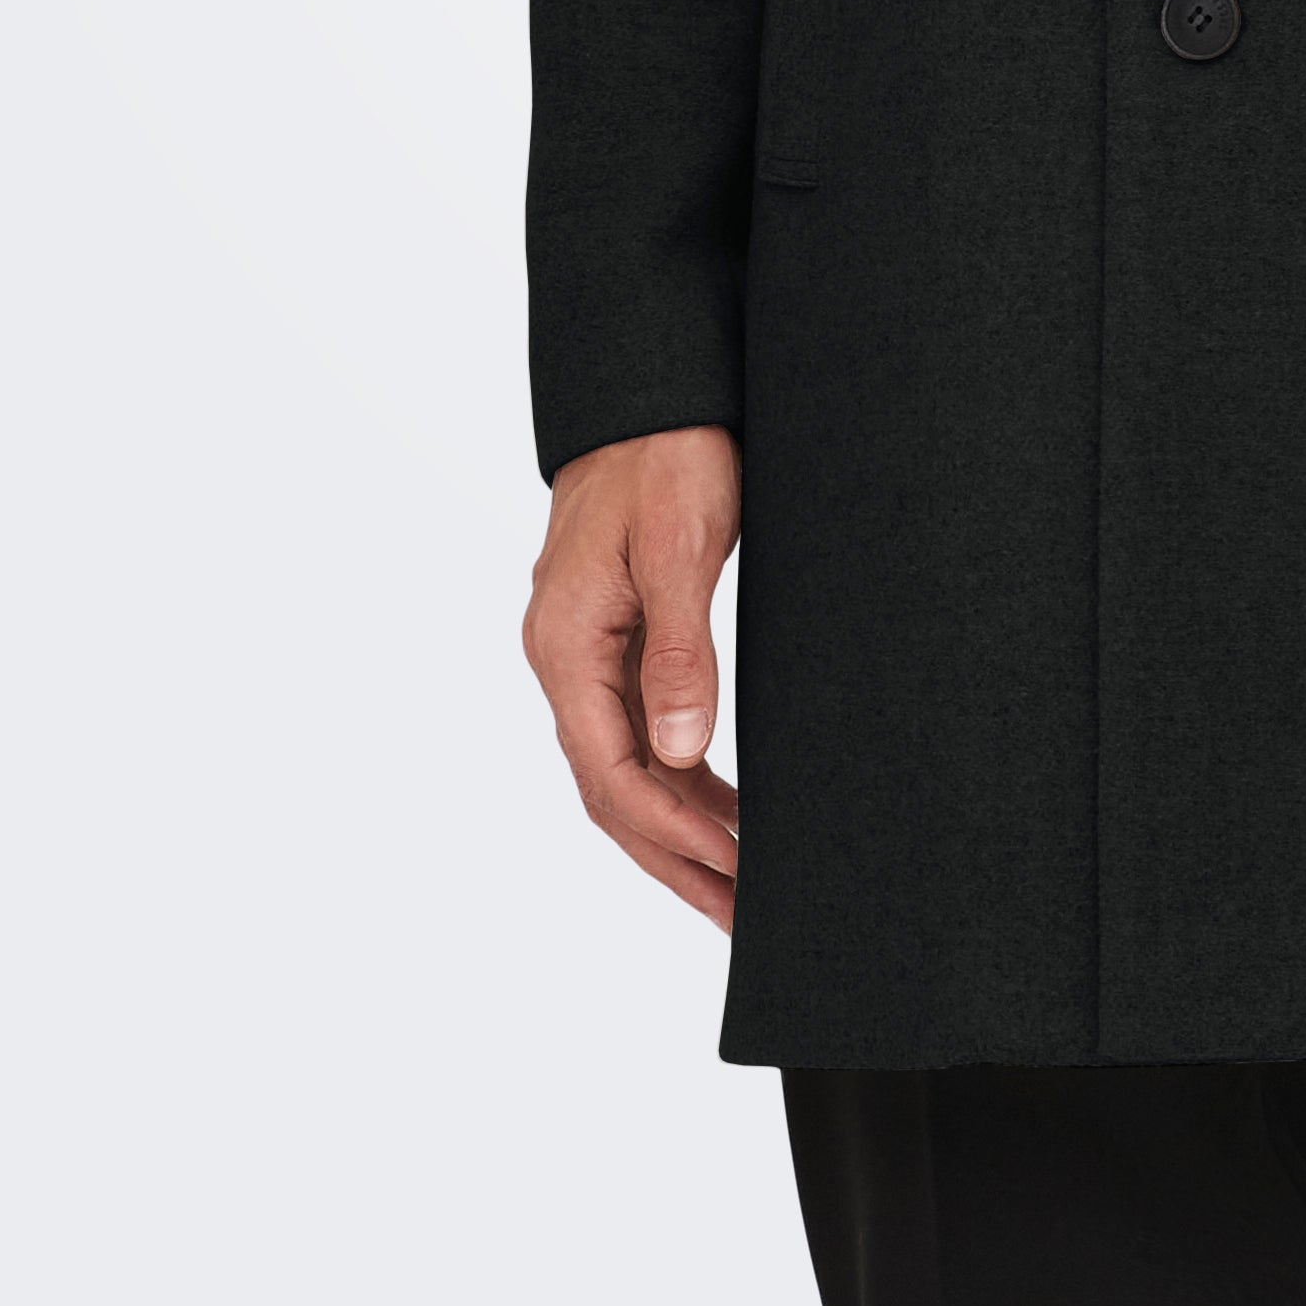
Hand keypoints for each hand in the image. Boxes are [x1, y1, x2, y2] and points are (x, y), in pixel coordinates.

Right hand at [522, 424, 743, 929]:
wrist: (650, 387)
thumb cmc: (667, 451)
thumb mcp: (679, 546)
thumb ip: (677, 651)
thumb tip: (683, 754)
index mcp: (567, 645)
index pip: (613, 773)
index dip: (673, 833)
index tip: (733, 872)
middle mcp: (565, 658)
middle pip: (611, 791)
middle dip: (675, 860)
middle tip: (741, 918)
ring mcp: (585, 651)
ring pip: (624, 769)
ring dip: (679, 831)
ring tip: (739, 886)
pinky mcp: (614, 637)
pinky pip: (637, 731)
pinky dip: (678, 780)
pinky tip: (722, 807)